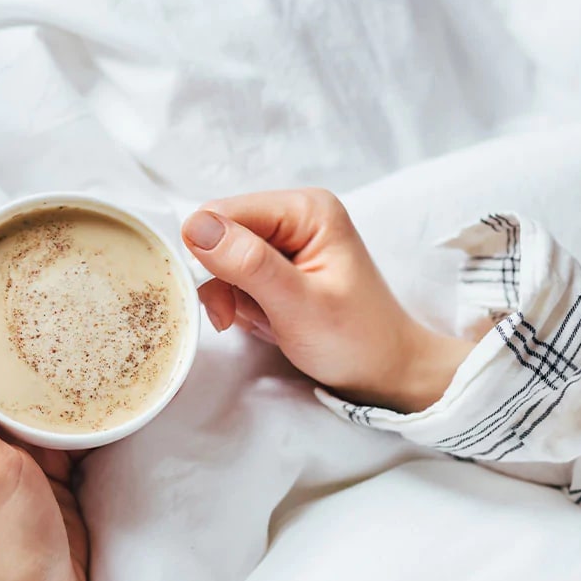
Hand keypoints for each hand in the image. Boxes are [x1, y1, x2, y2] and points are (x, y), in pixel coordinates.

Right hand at [182, 188, 473, 412]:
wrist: (384, 371)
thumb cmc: (355, 340)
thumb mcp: (298, 305)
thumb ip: (248, 263)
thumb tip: (195, 225)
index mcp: (306, 210)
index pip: (223, 212)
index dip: (208, 254)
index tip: (222, 300)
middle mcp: (295, 214)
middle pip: (219, 234)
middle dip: (223, 281)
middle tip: (242, 317)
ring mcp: (288, 238)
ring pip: (223, 259)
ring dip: (233, 297)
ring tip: (266, 321)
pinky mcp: (281, 263)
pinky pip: (237, 276)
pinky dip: (243, 304)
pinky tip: (269, 320)